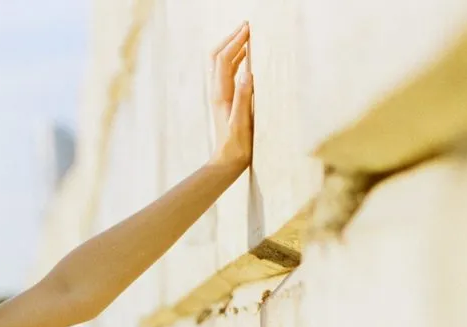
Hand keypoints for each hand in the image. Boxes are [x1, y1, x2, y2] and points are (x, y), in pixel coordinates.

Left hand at [208, 21, 253, 170]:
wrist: (227, 162)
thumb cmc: (237, 145)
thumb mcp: (242, 122)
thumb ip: (243, 98)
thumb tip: (247, 73)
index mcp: (221, 94)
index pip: (225, 60)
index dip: (236, 42)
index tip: (249, 28)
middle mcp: (217, 91)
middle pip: (217, 57)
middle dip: (230, 39)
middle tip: (246, 25)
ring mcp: (220, 95)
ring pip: (221, 63)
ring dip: (232, 47)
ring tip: (247, 35)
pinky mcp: (225, 100)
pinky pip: (228, 73)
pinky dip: (236, 59)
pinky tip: (246, 57)